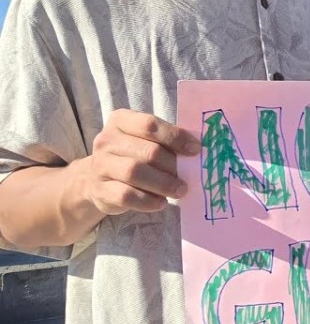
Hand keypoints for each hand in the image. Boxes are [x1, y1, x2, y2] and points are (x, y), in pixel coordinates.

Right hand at [78, 109, 199, 214]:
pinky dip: (148, 201)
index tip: (195, 150)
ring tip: (180, 190)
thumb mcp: (146, 141)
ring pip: (135, 172)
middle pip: (147, 151)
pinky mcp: (100, 190)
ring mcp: (100, 165)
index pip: (149, 125)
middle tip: (188, 177)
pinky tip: (161, 202)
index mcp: (121, 121)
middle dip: (172, 165)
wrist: (98, 180)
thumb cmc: (133, 155)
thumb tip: (197, 150)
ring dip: (163, 183)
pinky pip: (126, 195)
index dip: (175, 137)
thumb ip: (166, 141)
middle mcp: (106, 140)